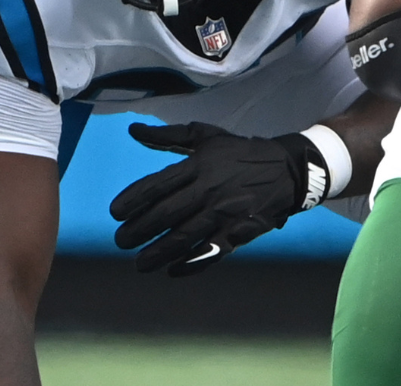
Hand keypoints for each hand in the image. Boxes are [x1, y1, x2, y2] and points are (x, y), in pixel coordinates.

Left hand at [110, 122, 327, 276]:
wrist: (286, 169)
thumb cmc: (238, 152)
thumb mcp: (204, 136)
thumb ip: (167, 135)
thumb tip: (132, 130)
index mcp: (198, 165)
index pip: (158, 184)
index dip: (134, 199)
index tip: (115, 212)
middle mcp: (208, 189)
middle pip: (166, 214)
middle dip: (139, 230)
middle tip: (120, 241)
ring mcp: (224, 213)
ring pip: (184, 237)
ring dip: (158, 252)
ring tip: (139, 263)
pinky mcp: (240, 232)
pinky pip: (211, 252)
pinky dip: (191, 264)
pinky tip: (173, 270)